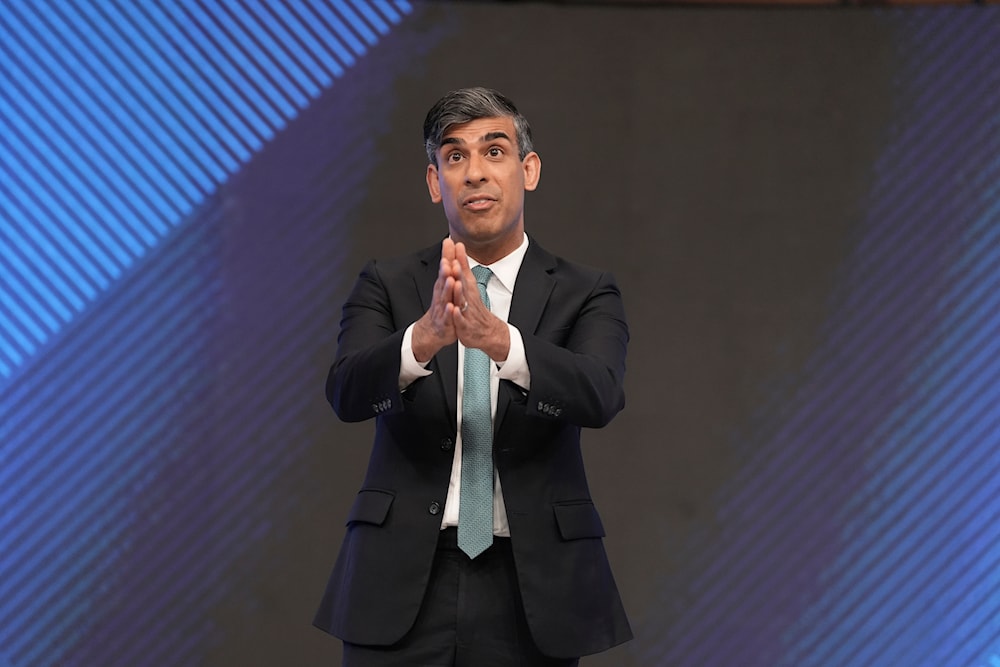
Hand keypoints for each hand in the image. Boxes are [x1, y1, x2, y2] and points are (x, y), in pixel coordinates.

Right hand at [411, 239, 461, 361]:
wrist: (434, 331)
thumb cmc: (441, 306)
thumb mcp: (445, 283)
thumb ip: (448, 263)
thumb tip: (449, 242)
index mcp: (443, 286)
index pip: (445, 268)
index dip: (447, 256)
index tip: (449, 243)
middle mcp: (441, 295)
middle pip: (443, 281)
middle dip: (446, 271)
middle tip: (448, 261)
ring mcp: (443, 309)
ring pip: (445, 298)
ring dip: (447, 289)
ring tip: (450, 281)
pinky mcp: (446, 323)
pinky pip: (448, 317)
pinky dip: (450, 312)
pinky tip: (451, 307)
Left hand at [452, 242, 509, 361]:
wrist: (486, 332)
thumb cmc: (475, 307)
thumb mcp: (469, 284)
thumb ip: (463, 265)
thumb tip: (459, 245)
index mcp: (468, 288)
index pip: (463, 271)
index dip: (459, 259)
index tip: (456, 244)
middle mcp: (469, 298)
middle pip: (464, 284)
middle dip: (459, 273)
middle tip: (455, 261)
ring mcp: (467, 311)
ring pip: (463, 301)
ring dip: (459, 292)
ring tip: (456, 282)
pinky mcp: (465, 325)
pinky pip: (461, 320)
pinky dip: (458, 315)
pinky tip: (454, 310)